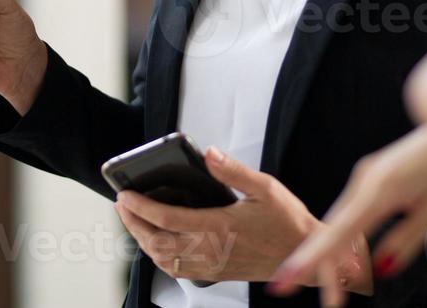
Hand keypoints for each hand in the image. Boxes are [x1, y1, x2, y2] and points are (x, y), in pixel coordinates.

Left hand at [114, 147, 366, 292]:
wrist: (303, 256)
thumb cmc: (287, 222)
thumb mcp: (265, 187)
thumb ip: (233, 170)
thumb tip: (208, 153)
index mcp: (219, 226)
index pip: (167, 219)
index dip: (141, 207)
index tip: (124, 194)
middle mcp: (210, 250)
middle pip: (156, 242)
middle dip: (133, 224)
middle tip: (122, 205)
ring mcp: (211, 265)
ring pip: (163, 259)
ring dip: (143, 241)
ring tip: (135, 221)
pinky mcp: (215, 274)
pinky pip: (177, 270)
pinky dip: (160, 257)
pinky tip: (158, 244)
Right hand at [268, 126, 426, 305]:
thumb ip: (407, 240)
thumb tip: (379, 269)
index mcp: (383, 188)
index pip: (340, 232)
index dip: (311, 260)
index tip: (285, 281)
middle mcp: (367, 179)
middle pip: (334, 229)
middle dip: (324, 267)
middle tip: (332, 304)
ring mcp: (367, 176)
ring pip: (341, 222)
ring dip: (336, 255)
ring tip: (340, 292)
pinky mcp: (373, 177)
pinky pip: (351, 213)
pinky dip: (346, 239)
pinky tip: (351, 261)